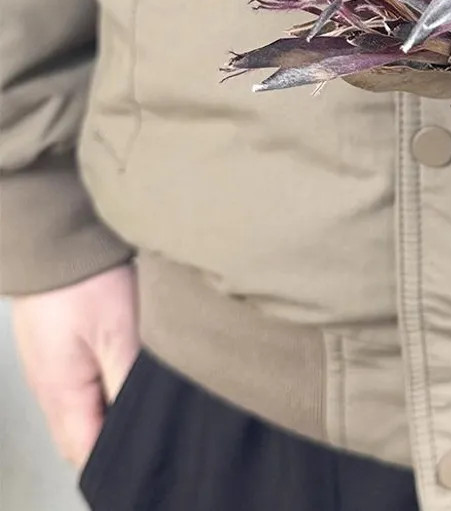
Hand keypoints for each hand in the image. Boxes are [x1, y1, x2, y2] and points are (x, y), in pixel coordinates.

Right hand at [11, 264, 138, 467]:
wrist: (52, 236)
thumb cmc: (84, 282)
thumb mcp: (121, 332)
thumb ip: (129, 383)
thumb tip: (142, 424)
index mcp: (62, 394)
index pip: (87, 453)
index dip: (119, 458)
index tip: (152, 450)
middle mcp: (49, 388)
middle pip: (82, 435)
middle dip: (115, 438)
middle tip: (155, 423)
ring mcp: (48, 367)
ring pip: (81, 409)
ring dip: (109, 408)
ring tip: (145, 395)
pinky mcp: (54, 347)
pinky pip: (77, 383)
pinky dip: (100, 384)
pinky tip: (124, 367)